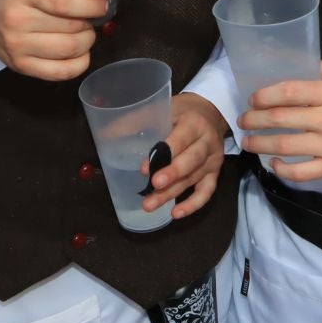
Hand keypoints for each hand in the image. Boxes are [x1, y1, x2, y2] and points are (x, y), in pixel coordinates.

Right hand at [0, 0, 107, 79]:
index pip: (64, 2)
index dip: (91, 6)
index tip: (102, 5)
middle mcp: (18, 20)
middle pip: (71, 27)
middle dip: (90, 23)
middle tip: (89, 18)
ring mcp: (18, 46)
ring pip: (70, 49)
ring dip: (87, 41)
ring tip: (83, 33)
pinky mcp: (22, 66)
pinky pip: (61, 72)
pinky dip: (79, 63)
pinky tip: (79, 52)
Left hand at [140, 94, 229, 218]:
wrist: (210, 113)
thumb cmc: (182, 111)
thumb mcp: (162, 108)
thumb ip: (136, 120)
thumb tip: (106, 134)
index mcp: (195, 123)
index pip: (181, 139)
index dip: (164, 154)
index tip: (145, 169)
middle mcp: (207, 142)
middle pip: (191, 161)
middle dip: (172, 175)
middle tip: (153, 187)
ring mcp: (213, 159)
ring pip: (194, 179)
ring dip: (172, 194)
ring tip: (150, 205)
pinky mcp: (215, 173)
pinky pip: (206, 192)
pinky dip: (193, 204)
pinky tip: (176, 214)